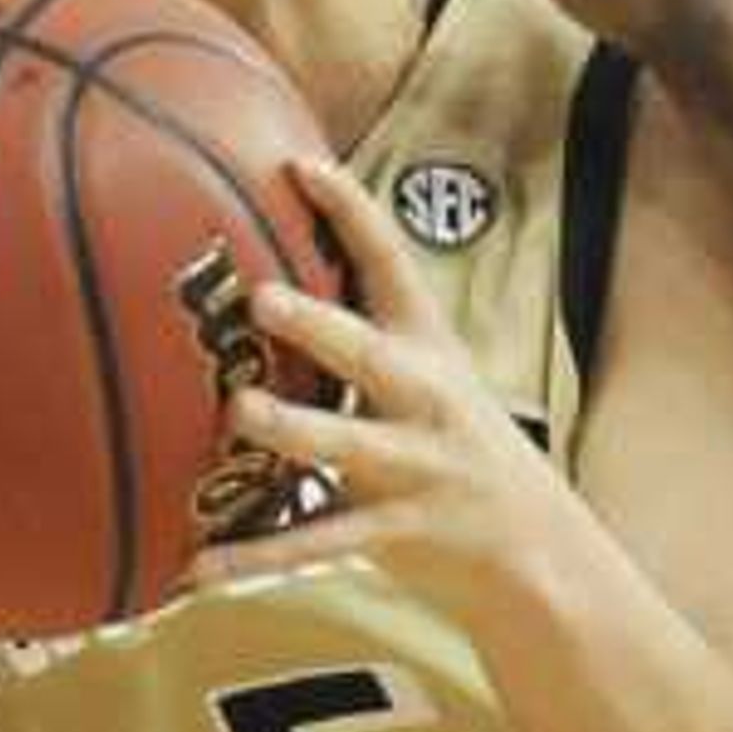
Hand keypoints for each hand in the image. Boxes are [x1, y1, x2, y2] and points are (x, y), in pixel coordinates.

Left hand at [188, 157, 578, 620]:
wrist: (537, 545)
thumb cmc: (454, 445)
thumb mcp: (428, 375)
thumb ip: (356, 333)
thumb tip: (259, 274)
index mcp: (427, 346)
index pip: (390, 263)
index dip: (349, 211)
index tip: (301, 165)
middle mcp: (424, 399)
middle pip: (367, 354)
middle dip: (319, 325)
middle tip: (263, 298)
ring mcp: (414, 467)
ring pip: (346, 446)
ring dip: (292, 430)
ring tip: (242, 412)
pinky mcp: (397, 533)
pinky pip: (315, 546)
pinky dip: (253, 558)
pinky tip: (195, 566)